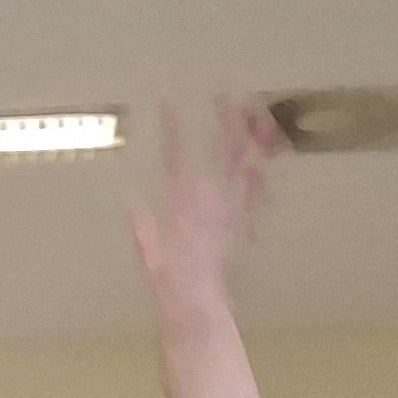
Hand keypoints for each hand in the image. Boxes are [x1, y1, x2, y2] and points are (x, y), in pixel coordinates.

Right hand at [129, 97, 279, 305]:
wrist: (200, 300)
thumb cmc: (169, 280)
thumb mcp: (149, 252)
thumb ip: (143, 226)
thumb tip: (131, 202)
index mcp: (182, 197)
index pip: (177, 152)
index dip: (174, 126)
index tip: (169, 104)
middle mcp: (211, 195)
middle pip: (225, 148)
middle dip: (229, 120)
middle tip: (230, 96)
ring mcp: (234, 206)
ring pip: (249, 162)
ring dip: (255, 138)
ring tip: (260, 115)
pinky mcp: (248, 221)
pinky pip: (259, 192)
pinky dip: (262, 176)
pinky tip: (265, 163)